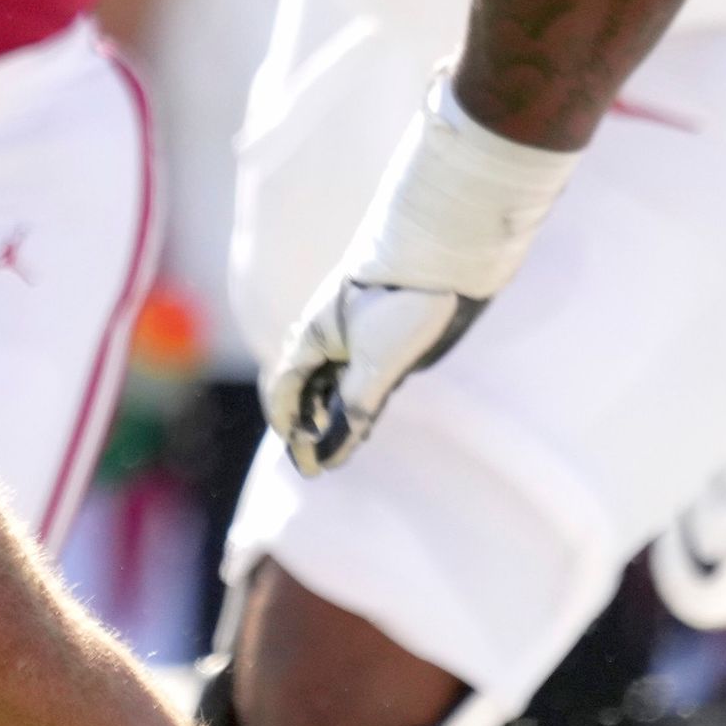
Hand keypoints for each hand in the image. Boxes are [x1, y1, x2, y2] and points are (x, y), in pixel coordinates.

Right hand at [265, 277, 489, 475]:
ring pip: (330, 386)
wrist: (440, 257)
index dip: (287, 424)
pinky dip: (349, 405)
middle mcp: (328, 339)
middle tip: (314, 467)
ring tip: (334, 452)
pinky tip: (361, 424)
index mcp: (313, 336)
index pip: (286, 388)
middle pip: (304, 390)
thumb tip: (335, 448)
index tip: (299, 455)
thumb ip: (355, 405)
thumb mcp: (376, 361)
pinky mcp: (381, 339)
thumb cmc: (401, 304)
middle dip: (305, 428)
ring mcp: (354, 339)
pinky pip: (354, 379)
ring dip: (328, 419)